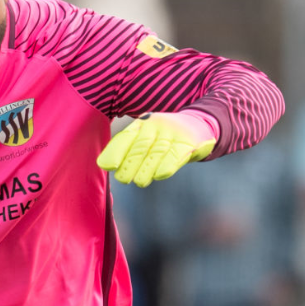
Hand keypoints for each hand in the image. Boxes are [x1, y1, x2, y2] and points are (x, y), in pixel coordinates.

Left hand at [97, 111, 216, 187]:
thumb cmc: (165, 136)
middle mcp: (155, 124)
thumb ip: (129, 148)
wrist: (199, 125)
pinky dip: (167, 165)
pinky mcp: (188, 140)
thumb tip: (106, 165)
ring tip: (139, 182)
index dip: (114, 151)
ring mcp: (172, 131)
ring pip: (156, 152)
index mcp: (141, 123)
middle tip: (122, 179)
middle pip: (140, 146)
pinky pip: (176, 153)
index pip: (125, 137)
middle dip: (129, 163)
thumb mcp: (147, 136)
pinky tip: (160, 175)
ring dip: (146, 168)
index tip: (105, 165)